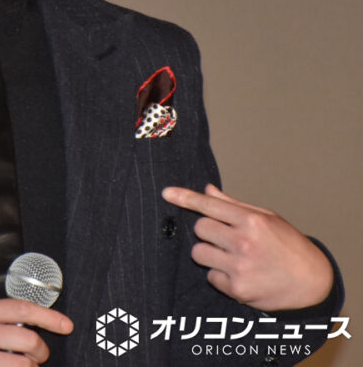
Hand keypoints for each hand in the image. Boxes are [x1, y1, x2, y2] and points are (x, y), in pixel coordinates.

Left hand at [162, 183, 332, 310]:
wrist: (313, 283)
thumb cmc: (288, 246)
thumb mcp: (267, 218)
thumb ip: (234, 204)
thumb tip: (207, 190)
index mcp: (251, 221)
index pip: (209, 205)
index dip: (185, 198)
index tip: (166, 193)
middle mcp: (244, 242)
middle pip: (199, 228)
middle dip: (206, 231)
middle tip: (224, 237)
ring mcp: (240, 267)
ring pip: (199, 253)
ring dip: (208, 253)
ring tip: (229, 256)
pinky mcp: (237, 290)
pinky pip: (210, 277)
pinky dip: (219, 276)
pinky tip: (238, 274)